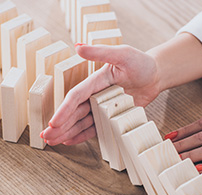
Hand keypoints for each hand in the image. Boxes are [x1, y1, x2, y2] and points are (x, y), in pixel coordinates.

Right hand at [42, 44, 159, 145]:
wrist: (155, 76)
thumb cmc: (141, 63)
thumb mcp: (122, 54)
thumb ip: (100, 52)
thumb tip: (78, 46)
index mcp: (95, 81)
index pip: (76, 97)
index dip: (64, 110)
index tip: (54, 122)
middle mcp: (95, 95)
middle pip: (74, 112)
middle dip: (60, 125)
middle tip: (46, 137)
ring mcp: (102, 107)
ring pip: (81, 122)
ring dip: (67, 132)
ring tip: (54, 141)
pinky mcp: (110, 116)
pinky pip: (94, 128)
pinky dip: (82, 134)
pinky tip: (69, 141)